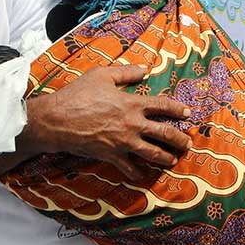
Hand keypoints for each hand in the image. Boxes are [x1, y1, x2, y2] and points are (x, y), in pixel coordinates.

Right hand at [27, 65, 190, 181]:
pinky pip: (129, 168)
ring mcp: (123, 142)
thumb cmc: (77, 95)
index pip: (163, 106)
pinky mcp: (111, 155)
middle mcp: (132, 124)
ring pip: (153, 153)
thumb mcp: (102, 75)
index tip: (188, 113)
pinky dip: (137, 173)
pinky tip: (143, 175)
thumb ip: (126, 72)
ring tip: (173, 160)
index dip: (178, 109)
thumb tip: (144, 69)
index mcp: (132, 104)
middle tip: (188, 143)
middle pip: (165, 133)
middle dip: (180, 139)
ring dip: (166, 158)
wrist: (56, 120)